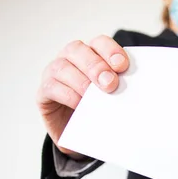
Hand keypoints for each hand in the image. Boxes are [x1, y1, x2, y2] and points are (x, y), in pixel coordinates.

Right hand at [36, 35, 128, 158]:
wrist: (78, 135)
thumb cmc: (98, 110)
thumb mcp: (112, 99)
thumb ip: (119, 90)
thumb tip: (133, 92)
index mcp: (91, 54)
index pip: (99, 43)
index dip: (110, 51)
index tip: (123, 66)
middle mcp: (70, 58)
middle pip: (78, 50)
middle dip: (96, 66)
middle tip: (110, 84)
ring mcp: (54, 72)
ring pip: (62, 67)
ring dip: (81, 81)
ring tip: (94, 96)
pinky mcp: (44, 91)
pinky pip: (52, 87)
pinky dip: (67, 95)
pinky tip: (80, 104)